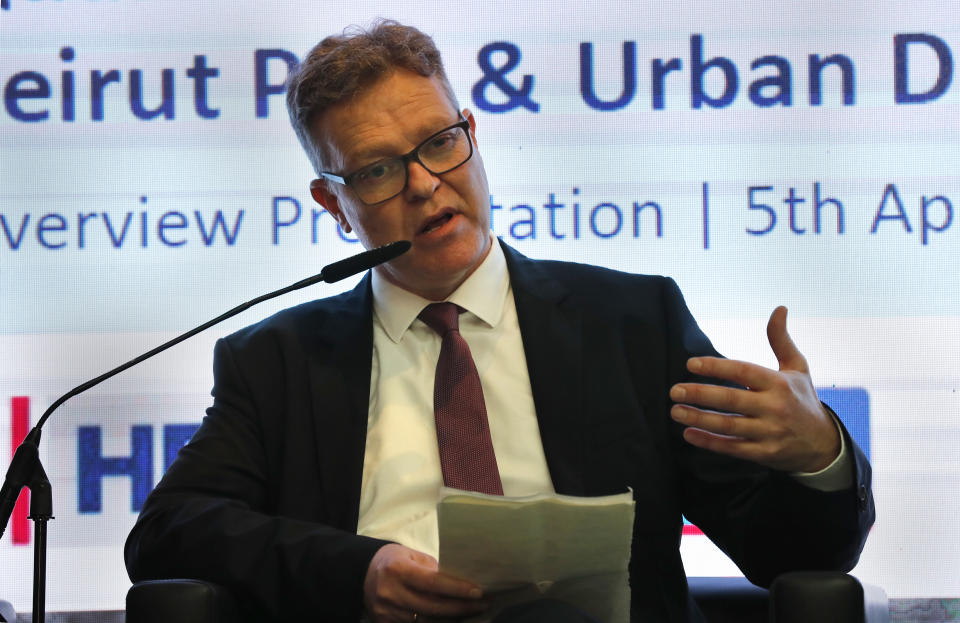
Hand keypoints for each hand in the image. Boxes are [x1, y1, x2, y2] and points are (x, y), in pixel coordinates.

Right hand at [363, 543, 486, 622]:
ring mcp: (387, 613)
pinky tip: (450, 620)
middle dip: (461, 608)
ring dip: (451, 619)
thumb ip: (432, 568)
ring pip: (426, 622)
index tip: (478, 592)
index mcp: (398, 570)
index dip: (457, 589)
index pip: (433, 583)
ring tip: (471, 613)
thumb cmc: (392, 560)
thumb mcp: (410, 555)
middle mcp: (391, 593)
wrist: (362, 573)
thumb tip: (460, 581)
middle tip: (482, 605)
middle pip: (432, 607)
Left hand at [669, 306, 839, 472]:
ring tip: (675, 411)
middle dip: (700, 394)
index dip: (716, 367)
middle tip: (674, 391)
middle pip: (731, 399)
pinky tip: (689, 434)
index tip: (690, 363)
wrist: (824, 444)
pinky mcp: (765, 454)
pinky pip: (733, 448)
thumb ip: (781, 340)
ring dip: (699, 418)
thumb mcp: (797, 368)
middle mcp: (775, 407)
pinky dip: (710, 442)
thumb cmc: (802, 399)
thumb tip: (779, 308)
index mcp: (779, 383)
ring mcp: (770, 432)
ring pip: (728, 425)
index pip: (743, 371)